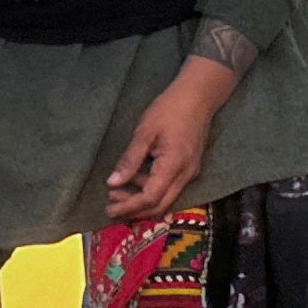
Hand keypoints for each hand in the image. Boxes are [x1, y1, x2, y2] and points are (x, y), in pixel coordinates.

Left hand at [103, 59, 233, 216]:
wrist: (198, 97)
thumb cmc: (169, 109)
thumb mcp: (144, 132)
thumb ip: (130, 159)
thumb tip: (112, 183)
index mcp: (174, 166)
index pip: (150, 198)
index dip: (128, 207)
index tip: (109, 209)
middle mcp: (185, 175)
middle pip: (160, 206)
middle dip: (134, 210)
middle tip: (110, 205)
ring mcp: (189, 173)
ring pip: (165, 199)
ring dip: (141, 200)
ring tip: (117, 189)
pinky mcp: (188, 168)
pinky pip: (169, 188)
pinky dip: (150, 189)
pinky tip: (135, 177)